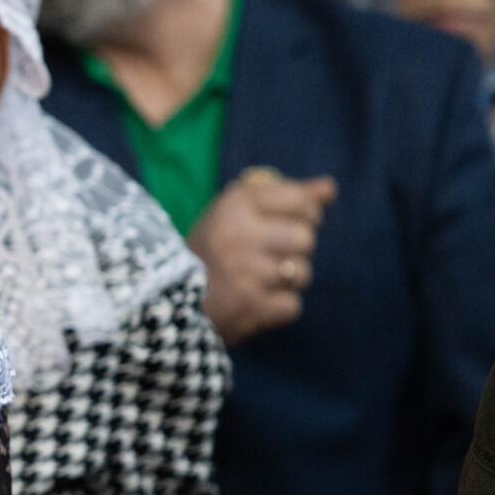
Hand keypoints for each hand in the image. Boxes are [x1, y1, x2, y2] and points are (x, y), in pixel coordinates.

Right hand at [187, 169, 335, 344]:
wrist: (165, 300)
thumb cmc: (207, 252)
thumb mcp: (233, 213)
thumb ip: (284, 196)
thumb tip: (330, 187)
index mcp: (233, 206)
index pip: (299, 200)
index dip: (306, 213)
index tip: (292, 221)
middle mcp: (240, 236)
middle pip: (306, 237)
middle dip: (295, 249)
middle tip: (270, 255)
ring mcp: (247, 274)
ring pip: (301, 272)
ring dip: (287, 280)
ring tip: (259, 280)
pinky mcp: (252, 307)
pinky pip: (292, 305)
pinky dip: (278, 307)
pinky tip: (257, 302)